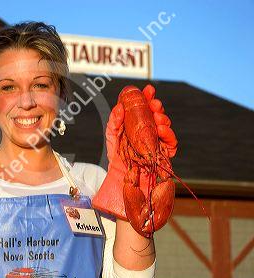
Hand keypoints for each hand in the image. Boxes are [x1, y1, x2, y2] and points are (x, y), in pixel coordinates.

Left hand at [92, 84, 176, 219]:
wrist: (124, 182)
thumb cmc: (118, 160)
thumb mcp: (112, 138)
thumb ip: (114, 123)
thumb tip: (119, 107)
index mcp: (136, 126)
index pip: (143, 108)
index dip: (146, 97)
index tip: (147, 89)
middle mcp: (148, 132)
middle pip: (156, 115)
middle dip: (157, 106)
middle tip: (154, 103)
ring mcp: (157, 143)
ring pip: (165, 126)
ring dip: (163, 119)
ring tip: (157, 118)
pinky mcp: (165, 154)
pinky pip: (171, 142)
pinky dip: (168, 134)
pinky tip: (162, 130)